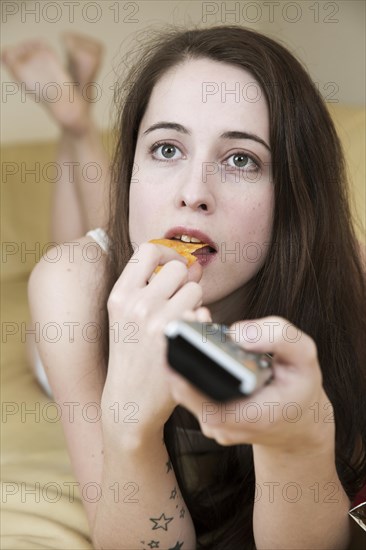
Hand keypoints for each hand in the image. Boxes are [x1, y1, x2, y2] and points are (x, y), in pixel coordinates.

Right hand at [102, 242, 205, 442]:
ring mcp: (158, 322)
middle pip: (178, 268)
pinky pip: (204, 314)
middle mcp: (137, 305)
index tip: (174, 264)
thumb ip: (153, 286)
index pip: (148, 250)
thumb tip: (193, 263)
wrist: (130, 401)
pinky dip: (202, 323)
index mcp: (119, 295)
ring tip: (181, 322)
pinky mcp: (180, 340)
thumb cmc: (132, 354)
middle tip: (178, 300)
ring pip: (195, 289)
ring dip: (194, 303)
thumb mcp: (126, 316)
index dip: (167, 252)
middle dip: (183, 281)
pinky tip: (188, 338)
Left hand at [166, 316, 334, 452]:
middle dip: (182, 354)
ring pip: (184, 389)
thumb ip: (280, 337)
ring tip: (193, 322)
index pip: (211, 406)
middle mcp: (228, 427)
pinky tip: (197, 339)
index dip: (189, 378)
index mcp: (255, 417)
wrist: (298, 421)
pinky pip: (189, 389)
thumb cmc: (300, 387)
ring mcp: (214, 425)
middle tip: (187, 319)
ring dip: (184, 356)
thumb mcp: (305, 357)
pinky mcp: (206, 416)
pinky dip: (189, 363)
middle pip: (188, 392)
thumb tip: (237, 333)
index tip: (181, 345)